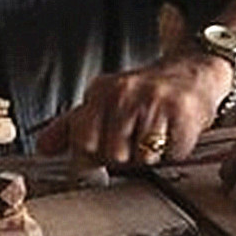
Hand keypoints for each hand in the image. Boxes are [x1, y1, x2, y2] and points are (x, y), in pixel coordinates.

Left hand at [35, 52, 233, 165]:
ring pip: (142, 157)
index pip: (83, 140)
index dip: (91, 158)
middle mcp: (125, 93)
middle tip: (135, 141)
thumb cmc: (143, 94)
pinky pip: (171, 153)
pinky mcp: (182, 113)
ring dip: (150, 155)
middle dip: (124, 157)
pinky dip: (174, 151)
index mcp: (101, 92)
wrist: (192, 73)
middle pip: (112, 154)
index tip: (99, 162)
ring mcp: (154, 102)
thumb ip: (71, 127)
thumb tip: (43, 148)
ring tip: (154, 135)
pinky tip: (173, 133)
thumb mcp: (103, 102)